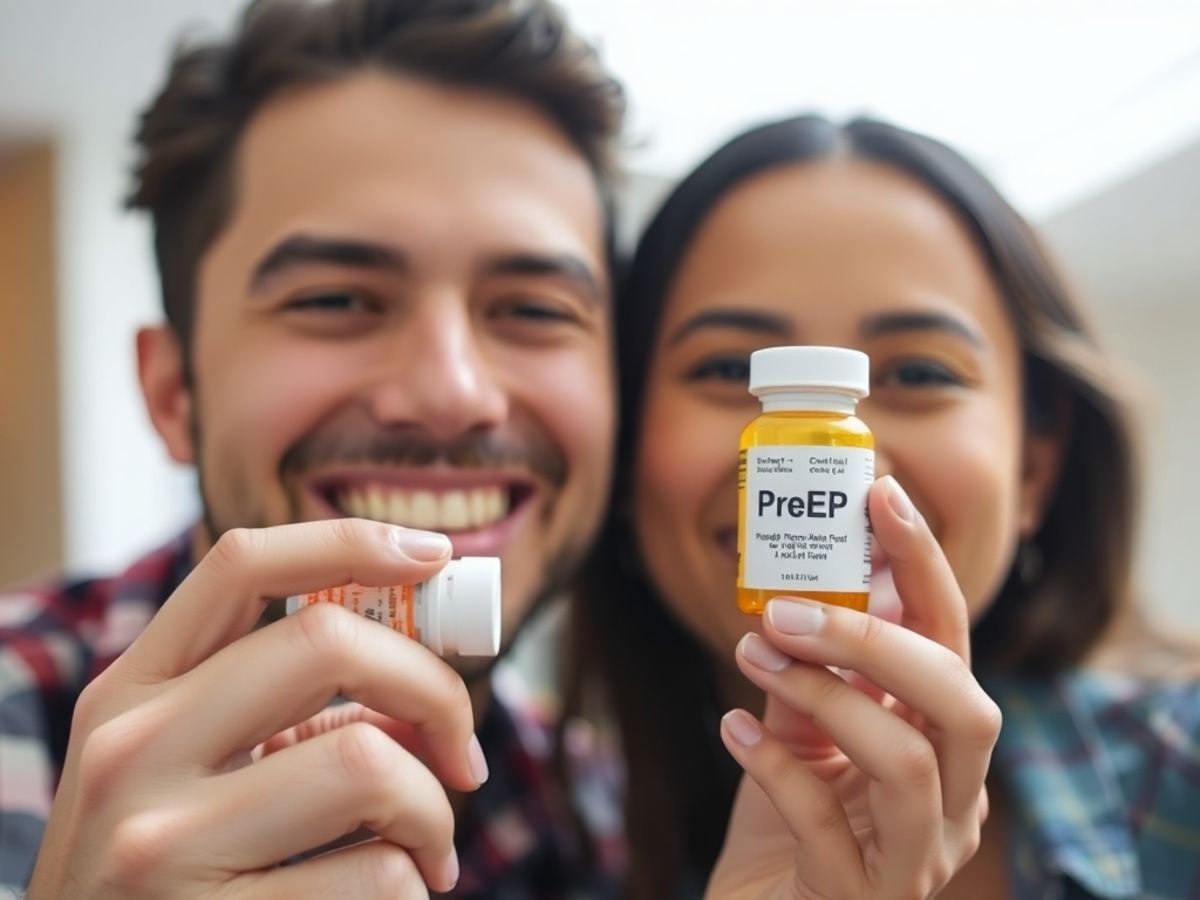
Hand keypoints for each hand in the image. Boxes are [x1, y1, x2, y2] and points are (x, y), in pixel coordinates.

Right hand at [27, 519, 485, 898]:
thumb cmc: (164, 875)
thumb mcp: (179, 769)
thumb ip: (272, 708)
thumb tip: (422, 679)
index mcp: (131, 692)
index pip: (241, 564)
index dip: (351, 541)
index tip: (434, 555)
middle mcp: (135, 750)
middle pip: (327, 642)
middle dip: (434, 690)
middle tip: (461, 753)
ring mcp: (164, 841)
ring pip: (370, 763)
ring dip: (433, 809)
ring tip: (426, 847)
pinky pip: (378, 874)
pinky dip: (413, 883)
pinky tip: (391, 897)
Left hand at [707, 476, 1001, 899]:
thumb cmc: (793, 821)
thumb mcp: (802, 733)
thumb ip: (812, 673)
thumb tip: (796, 588)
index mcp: (943, 744)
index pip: (953, 643)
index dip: (923, 566)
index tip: (879, 493)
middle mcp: (953, 801)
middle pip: (961, 704)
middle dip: (875, 641)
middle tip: (788, 606)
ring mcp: (916, 859)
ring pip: (906, 765)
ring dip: (823, 695)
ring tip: (754, 654)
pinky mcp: (861, 899)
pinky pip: (827, 827)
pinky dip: (774, 766)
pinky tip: (731, 726)